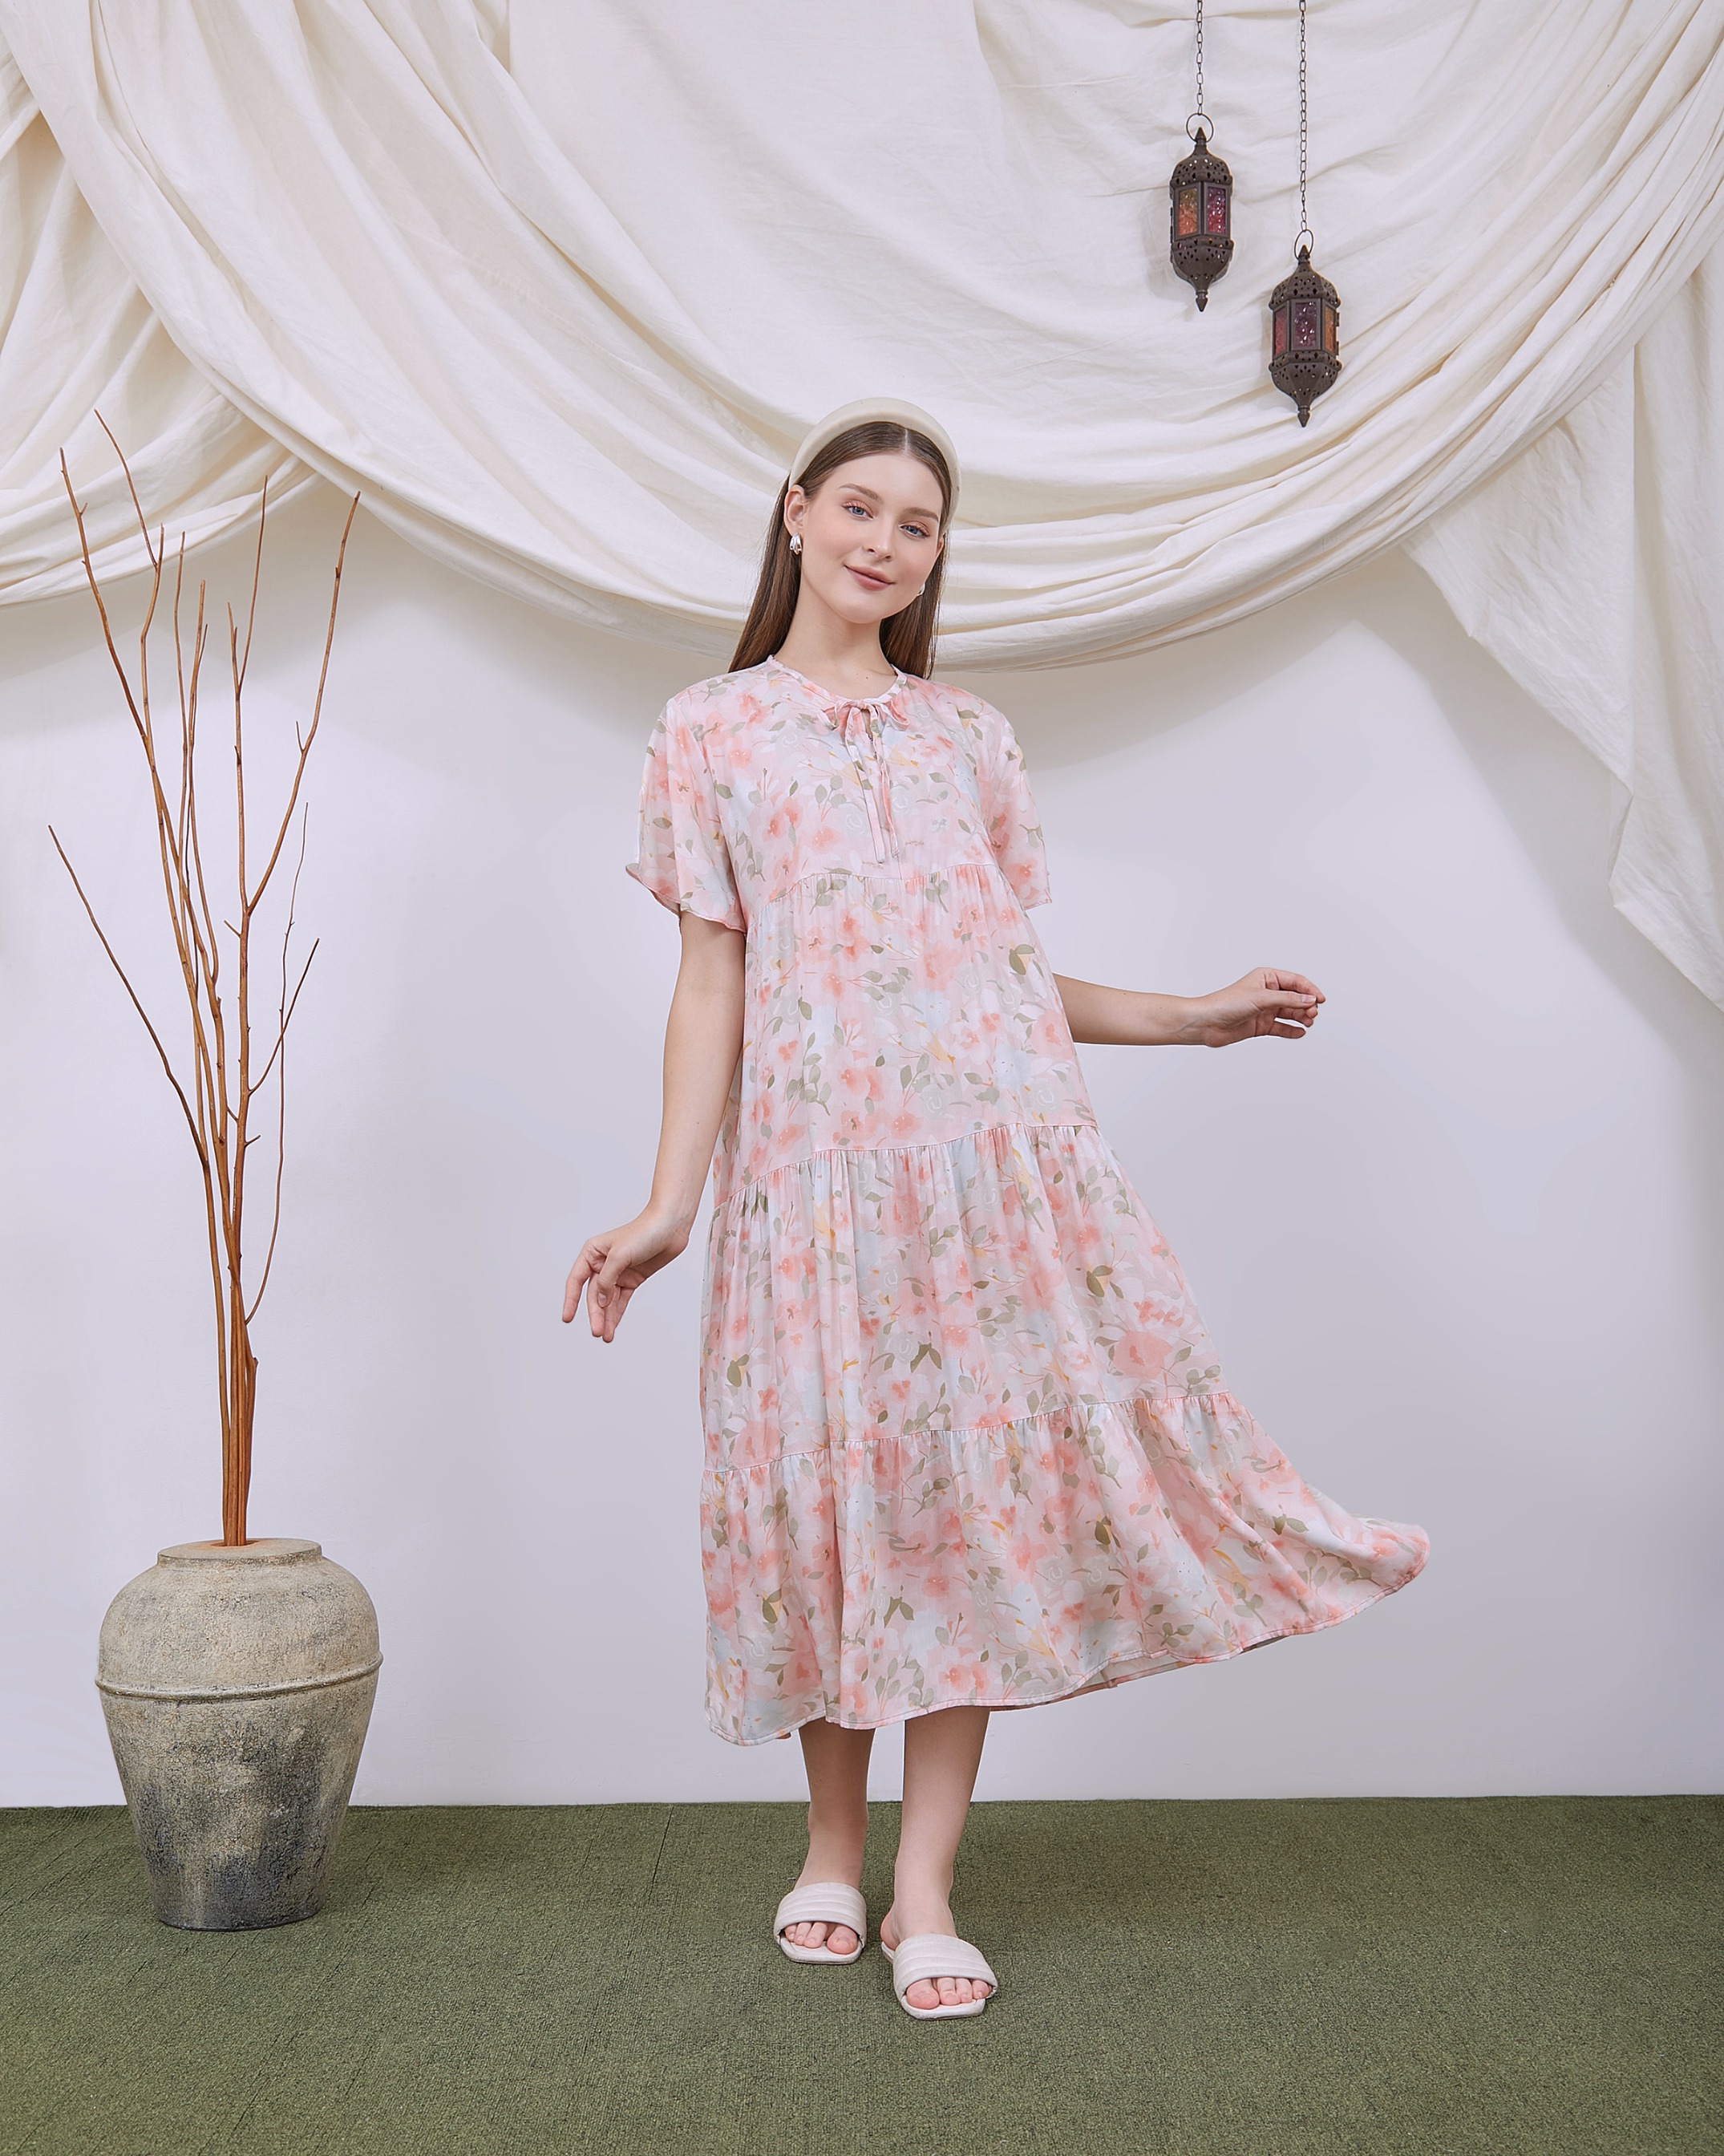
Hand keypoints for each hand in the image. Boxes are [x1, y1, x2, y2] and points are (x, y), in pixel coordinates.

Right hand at [561, 1209, 689, 1340]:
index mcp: (593, 1253)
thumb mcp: (620, 1256)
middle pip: (594, 1294)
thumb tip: (600, 1301)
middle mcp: (603, 1264)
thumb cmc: (645, 1232)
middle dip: (595, 1314)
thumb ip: (607, 1280)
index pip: (576, 1280)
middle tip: (597, 1332)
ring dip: (606, 1318)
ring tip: (606, 1336)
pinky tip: (613, 1327)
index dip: (571, 1300)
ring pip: (608, 1300)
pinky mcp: (633, 1279)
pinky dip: (617, 1313)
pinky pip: (621, 1300)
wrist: (671, 1226)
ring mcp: (618, 1273)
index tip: (568, 1318)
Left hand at [1185, 968, 1323, 1046]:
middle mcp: (1267, 993)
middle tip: (1312, 1014)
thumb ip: (1287, 1000)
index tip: (1320, 1000)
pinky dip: (1292, 1030)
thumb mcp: (1261, 998)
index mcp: (1266, 978)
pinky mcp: (1261, 1025)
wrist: (1206, 1023)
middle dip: (1306, 1005)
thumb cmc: (1226, 1003)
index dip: (1310, 990)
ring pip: (1290, 1013)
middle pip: (1295, 998)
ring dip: (1301, 1017)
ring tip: (1308, 1022)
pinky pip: (1281, 1027)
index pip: (1295, 981)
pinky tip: (1300, 1033)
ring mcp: (1264, 1009)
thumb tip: (1309, 1000)